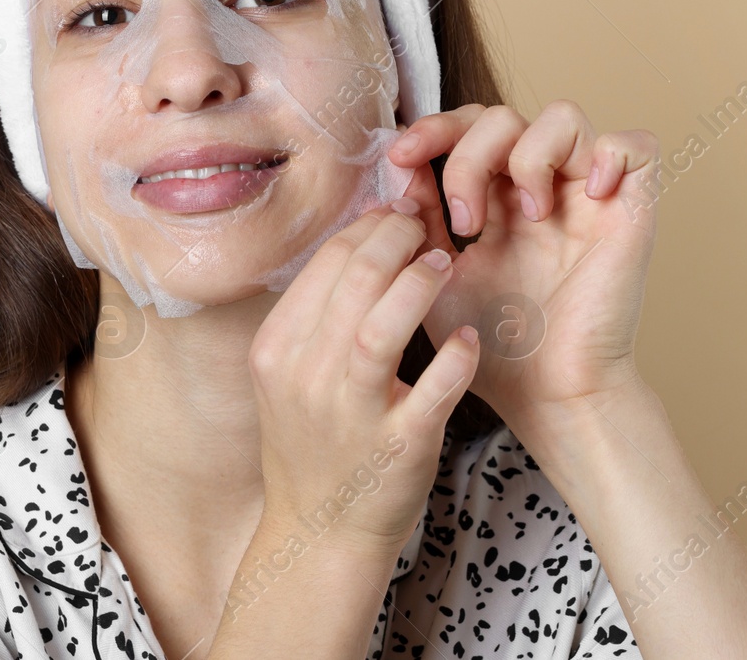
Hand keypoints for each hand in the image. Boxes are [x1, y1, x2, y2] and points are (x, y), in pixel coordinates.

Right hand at [249, 201, 480, 554]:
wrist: (321, 532)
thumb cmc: (313, 442)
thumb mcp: (289, 374)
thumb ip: (317, 312)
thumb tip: (361, 237)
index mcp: (277, 350)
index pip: (326, 263)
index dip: (368, 227)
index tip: (396, 215)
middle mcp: (308, 377)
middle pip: (355, 278)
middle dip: (399, 237)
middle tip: (425, 227)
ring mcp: (352, 414)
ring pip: (383, 325)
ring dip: (421, 281)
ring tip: (446, 262)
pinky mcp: (401, 445)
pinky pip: (435, 388)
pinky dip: (456, 354)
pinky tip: (469, 334)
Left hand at [384, 101, 659, 428]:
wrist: (547, 395)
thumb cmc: (497, 347)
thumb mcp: (436, 274)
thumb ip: (419, 220)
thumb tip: (400, 167)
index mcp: (498, 200)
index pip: (468, 129)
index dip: (434, 129)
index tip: (399, 157)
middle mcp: (544, 189)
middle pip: (504, 116)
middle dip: (468, 155)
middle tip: (463, 221)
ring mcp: (588, 197)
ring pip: (562, 116)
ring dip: (527, 156)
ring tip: (523, 217)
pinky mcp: (632, 212)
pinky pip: (634, 147)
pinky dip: (609, 156)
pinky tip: (586, 197)